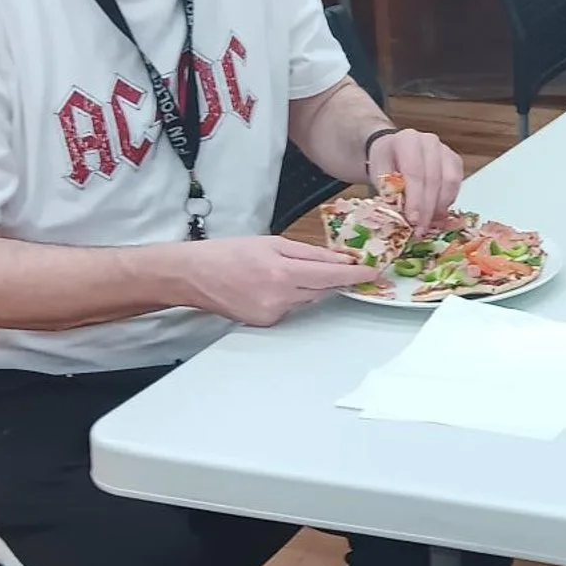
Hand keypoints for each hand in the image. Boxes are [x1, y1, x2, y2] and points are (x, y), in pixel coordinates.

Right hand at [184, 233, 360, 325]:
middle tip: (346, 267)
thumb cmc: (228, 253)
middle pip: (322, 289)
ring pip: (308, 299)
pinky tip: (274, 285)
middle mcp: (279, 297)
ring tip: (289, 271)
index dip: (354, 275)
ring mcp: (272, 314)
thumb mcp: (272, 242)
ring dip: (310, 286)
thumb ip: (310, 253)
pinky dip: (292, 297)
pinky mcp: (266, 323)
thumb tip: (340, 259)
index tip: (372, 272)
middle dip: (334, 278)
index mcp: (281, 271)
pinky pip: (292, 309)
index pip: (330, 276)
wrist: (193, 275)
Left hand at [369, 125, 463, 231]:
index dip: (415, 199)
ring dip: (439, 207)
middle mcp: (429, 141)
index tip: (413, 220)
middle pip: (433, 179)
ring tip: (429, 224)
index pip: (414, 172)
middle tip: (421, 229)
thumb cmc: (386, 163)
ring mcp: (444, 150)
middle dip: (427, 209)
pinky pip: (456, 184)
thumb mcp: (379, 176)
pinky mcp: (455, 161)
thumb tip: (400, 215)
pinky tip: (437, 214)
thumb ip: (389, 193)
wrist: (393, 151)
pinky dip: (447, 202)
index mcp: (407, 140)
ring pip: (449, 182)